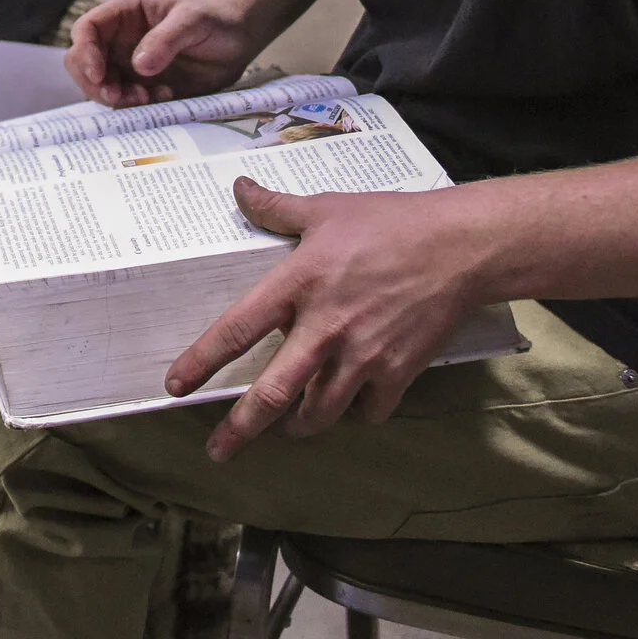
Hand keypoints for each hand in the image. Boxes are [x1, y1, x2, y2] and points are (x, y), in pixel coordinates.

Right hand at [65, 0, 256, 105]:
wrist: (237, 43)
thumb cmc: (215, 21)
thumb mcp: (194, 21)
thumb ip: (167, 38)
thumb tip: (139, 66)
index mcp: (124, 14)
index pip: (87, 29)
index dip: (85, 52)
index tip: (98, 74)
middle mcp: (119, 40)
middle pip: (82, 62)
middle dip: (95, 83)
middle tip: (120, 97)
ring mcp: (127, 66)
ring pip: (100, 87)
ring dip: (117, 99)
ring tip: (148, 98)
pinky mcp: (141, 88)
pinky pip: (124, 102)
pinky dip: (136, 107)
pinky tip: (164, 98)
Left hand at [169, 179, 486, 459]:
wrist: (462, 246)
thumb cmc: (391, 222)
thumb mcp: (326, 208)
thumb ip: (276, 207)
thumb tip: (239, 188)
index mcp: (298, 283)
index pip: (236, 328)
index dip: (201, 361)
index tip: (175, 386)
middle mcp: (325, 326)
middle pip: (273, 393)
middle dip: (241, 429)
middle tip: (218, 450)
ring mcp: (363, 355)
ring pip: (319, 412)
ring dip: (299, 425)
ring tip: (287, 428)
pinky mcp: (398, 372)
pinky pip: (368, 411)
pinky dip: (356, 413)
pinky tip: (351, 403)